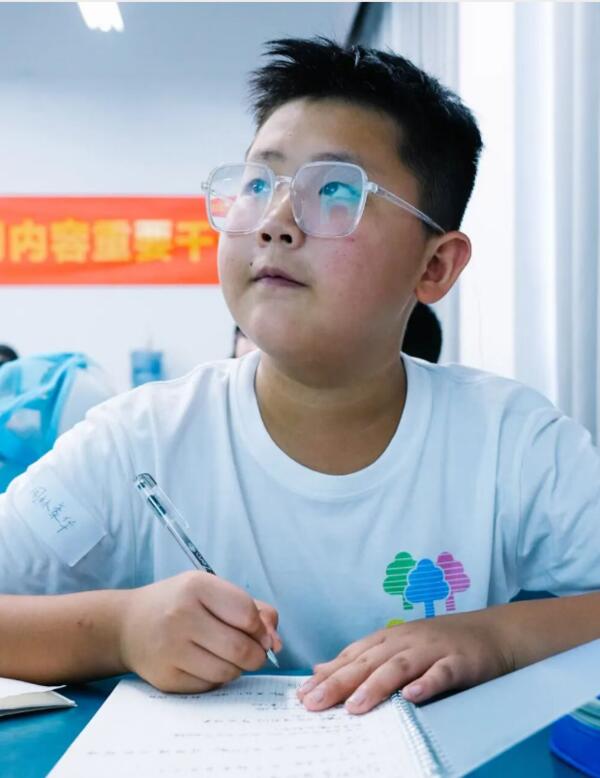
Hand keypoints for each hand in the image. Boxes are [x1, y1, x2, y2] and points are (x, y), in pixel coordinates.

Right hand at [119, 571, 281, 692]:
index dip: (260, 628)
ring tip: (226, 655)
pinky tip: (205, 663)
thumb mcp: (212, 591)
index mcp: (196, 587)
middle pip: (241, 648)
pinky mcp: (165, 677)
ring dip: (237, 668)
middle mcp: (181, 616)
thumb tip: (275, 642)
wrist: (128, 625)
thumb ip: (253, 609)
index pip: (247, 614)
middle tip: (252, 651)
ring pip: (228, 672)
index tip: (258, 631)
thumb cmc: (179, 604)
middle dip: (256, 654)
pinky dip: (216, 678)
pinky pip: (209, 686)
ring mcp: (170, 649)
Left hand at [297, 610, 512, 713]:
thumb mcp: (399, 647)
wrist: (493, 632)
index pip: (353, 656)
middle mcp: (406, 641)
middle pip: (368, 662)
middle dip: (339, 682)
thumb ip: (363, 659)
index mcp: (390, 639)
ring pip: (399, 667)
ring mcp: (433, 650)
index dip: (328, 675)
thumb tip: (322, 670)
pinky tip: (412, 697)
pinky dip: (426, 684)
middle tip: (314, 703)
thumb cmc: (441, 644)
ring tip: (353, 706)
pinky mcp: (459, 662)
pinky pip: (441, 673)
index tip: (303, 694)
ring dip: (375, 686)